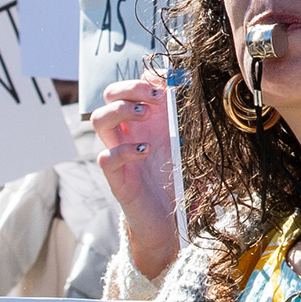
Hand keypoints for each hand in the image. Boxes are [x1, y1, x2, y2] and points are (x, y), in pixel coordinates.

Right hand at [89, 71, 180, 274]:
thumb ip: (193, 124)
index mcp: (145, 123)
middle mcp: (128, 134)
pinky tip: (145, 151)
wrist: (170, 225)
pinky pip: (106, 157)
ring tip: (146, 115)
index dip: (145, 77)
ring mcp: (119, 155)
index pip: (132, 87)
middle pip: (109, 95)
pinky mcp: (118, 179)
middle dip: (130, 87)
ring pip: (99, 119)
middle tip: (155, 96)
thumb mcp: (190, 149)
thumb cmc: (178, 184)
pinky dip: (124, 150)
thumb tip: (200, 93)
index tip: (169, 80)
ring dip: (121, 110)